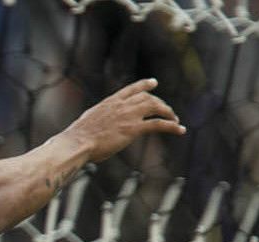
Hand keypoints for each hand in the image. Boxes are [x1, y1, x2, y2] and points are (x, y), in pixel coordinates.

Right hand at [61, 79, 184, 165]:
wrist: (78, 143)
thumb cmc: (78, 137)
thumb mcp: (89, 120)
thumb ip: (98, 118)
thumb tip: (95, 123)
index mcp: (111, 102)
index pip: (131, 89)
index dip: (144, 85)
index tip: (154, 82)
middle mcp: (122, 105)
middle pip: (148, 98)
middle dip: (160, 103)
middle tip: (168, 111)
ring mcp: (129, 115)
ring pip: (156, 107)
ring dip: (168, 113)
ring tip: (175, 120)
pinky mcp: (134, 129)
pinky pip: (158, 124)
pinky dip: (172, 126)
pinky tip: (180, 130)